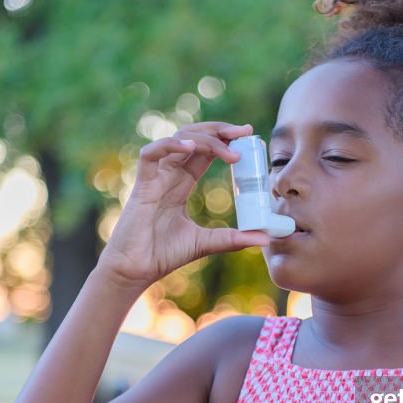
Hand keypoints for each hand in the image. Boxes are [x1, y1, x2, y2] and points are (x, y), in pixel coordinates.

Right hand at [98, 122, 271, 287]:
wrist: (136, 271)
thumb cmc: (163, 255)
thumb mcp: (207, 243)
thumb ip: (234, 238)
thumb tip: (267, 239)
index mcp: (180, 183)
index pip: (204, 152)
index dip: (225, 140)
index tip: (248, 136)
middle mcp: (168, 175)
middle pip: (193, 137)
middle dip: (219, 130)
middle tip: (244, 132)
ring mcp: (155, 178)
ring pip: (178, 140)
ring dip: (204, 139)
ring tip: (229, 148)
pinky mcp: (142, 186)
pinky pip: (151, 154)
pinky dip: (170, 146)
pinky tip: (191, 148)